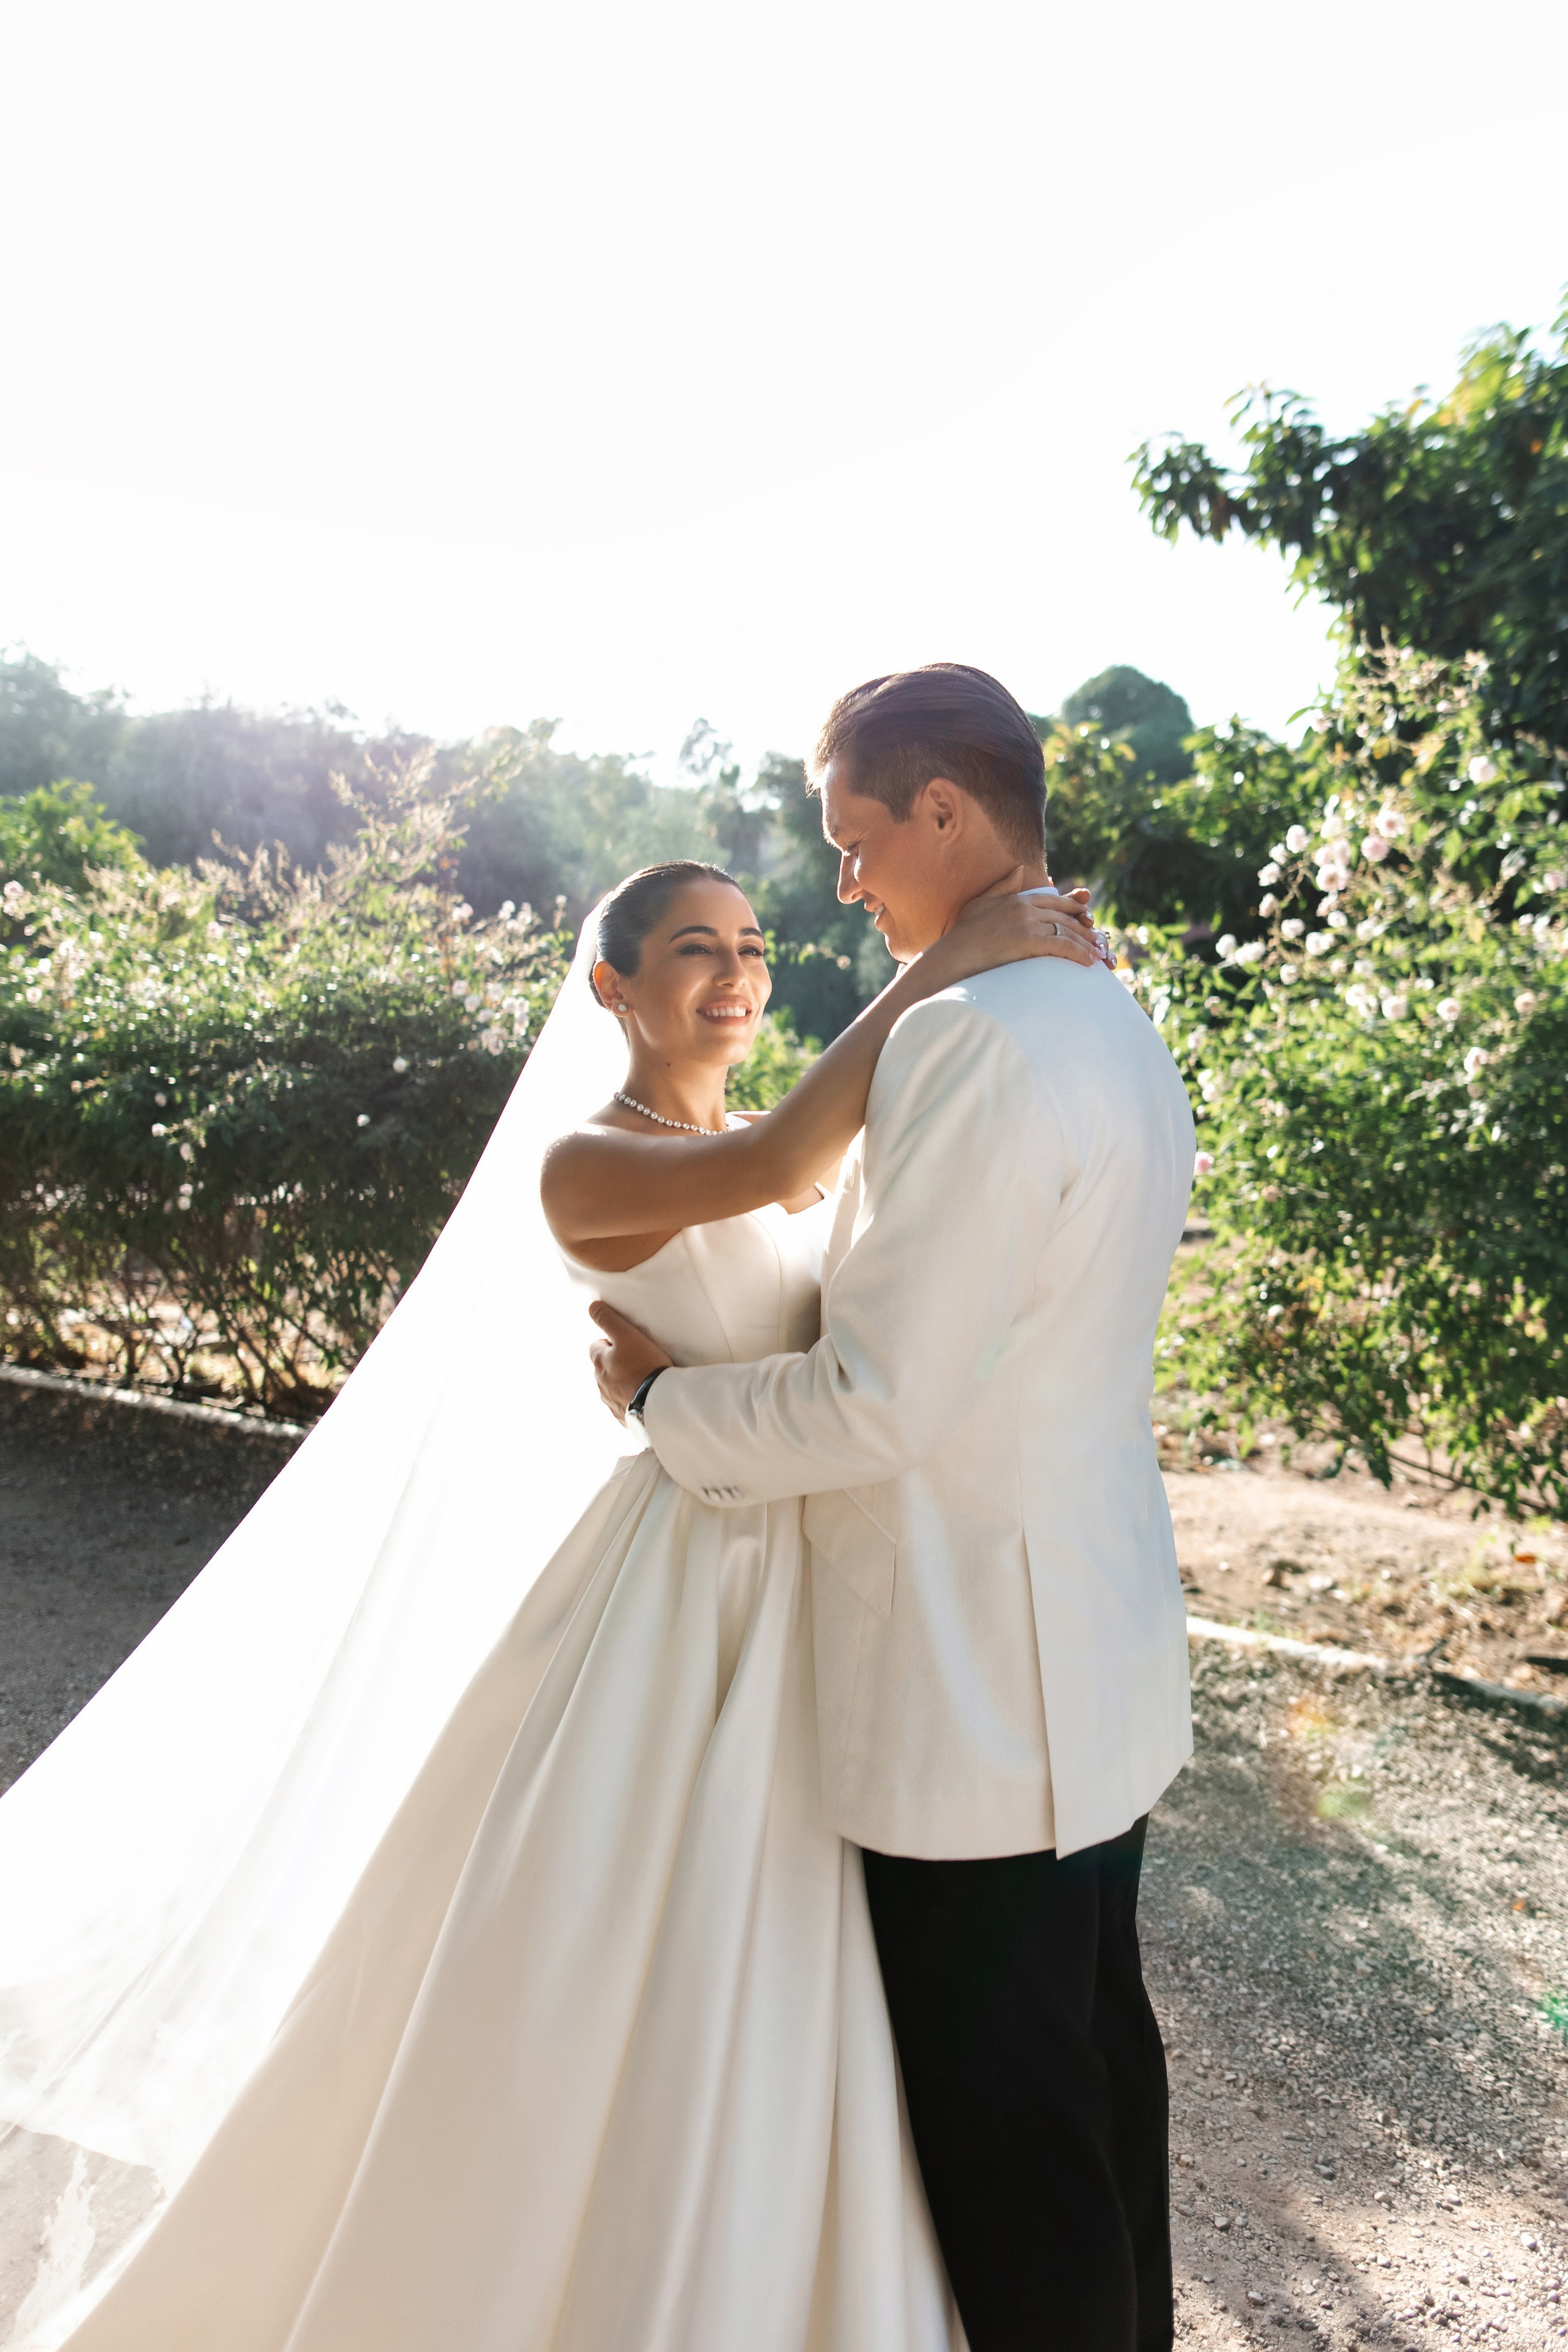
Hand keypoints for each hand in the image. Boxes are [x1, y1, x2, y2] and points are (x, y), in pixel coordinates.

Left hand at [588, 1301, 674, 1421]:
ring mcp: (612, 1403)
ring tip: (645, 1378)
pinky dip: (632, 1399)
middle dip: (616, 1363)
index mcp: (599, 1363)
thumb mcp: (627, 1335)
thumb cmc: (644, 1365)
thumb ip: (608, 1320)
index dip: (610, 1342)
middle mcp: (601, 1384)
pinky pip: (625, 1405)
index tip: (627, 1343)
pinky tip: (647, 1396)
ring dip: (624, 1382)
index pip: (595, 1346)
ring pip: (613, 1387)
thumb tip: (592, 1307)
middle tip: (639, 1359)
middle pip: (604, 1368)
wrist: (659, 1402)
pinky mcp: (625, 1417)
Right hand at [936, 875, 1102, 981]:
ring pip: (1067, 930)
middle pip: (1065, 915)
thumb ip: (1003, 886)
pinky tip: (1089, 962)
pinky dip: (1079, 953)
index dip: (1074, 908)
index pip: (1054, 901)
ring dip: (1087, 943)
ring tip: (1099, 955)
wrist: (953, 955)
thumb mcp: (982, 903)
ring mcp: (1027, 923)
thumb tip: (1020, 870)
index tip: (1087, 917)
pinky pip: (1062, 946)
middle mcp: (1026, 908)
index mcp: (1018, 899)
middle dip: (1085, 927)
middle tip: (1100, 940)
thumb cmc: (963, 935)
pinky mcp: (1028, 941)